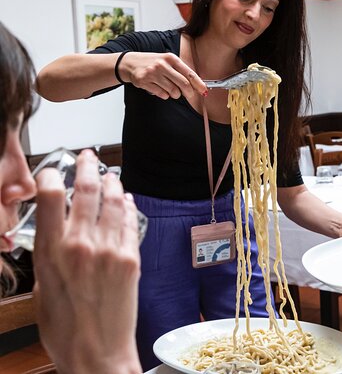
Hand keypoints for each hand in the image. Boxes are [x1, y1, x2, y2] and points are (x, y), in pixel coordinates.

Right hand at [32, 150, 141, 373]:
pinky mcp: (131, 258)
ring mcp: (110, 249)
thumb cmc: (65, 328)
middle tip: (89, 157)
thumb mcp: (42, 288)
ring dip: (111, 182)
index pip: (50, 196)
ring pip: (113, 201)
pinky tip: (126, 200)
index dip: (52, 175)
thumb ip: (49, 255)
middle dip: (88, 167)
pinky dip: (128, 206)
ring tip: (110, 175)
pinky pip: (130, 222)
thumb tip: (56, 232)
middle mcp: (81, 245)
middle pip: (86, 190)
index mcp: (51, 252)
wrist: (98, 353)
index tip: (54, 169)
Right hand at [119, 51, 207, 99]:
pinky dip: (164, 95)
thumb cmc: (152, 62)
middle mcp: (162, 64)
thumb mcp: (167, 61)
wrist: (130, 62)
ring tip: (169, 88)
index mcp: (171, 58)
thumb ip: (181, 71)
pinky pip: (162, 94)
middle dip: (188, 92)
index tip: (204, 91)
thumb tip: (197, 85)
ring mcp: (153, 72)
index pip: (189, 73)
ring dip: (174, 94)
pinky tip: (159, 88)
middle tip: (189, 95)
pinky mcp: (144, 81)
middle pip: (183, 84)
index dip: (199, 84)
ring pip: (173, 91)